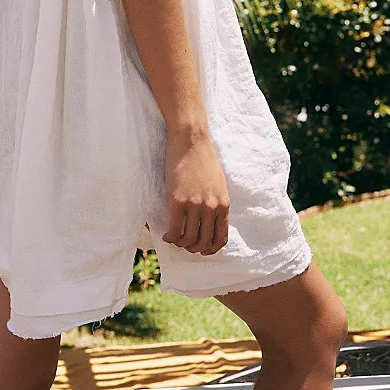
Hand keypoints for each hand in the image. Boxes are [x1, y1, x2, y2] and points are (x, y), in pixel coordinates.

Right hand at [162, 129, 229, 253]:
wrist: (190, 140)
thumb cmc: (203, 158)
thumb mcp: (218, 183)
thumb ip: (216, 201)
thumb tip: (209, 219)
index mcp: (223, 204)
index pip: (220, 238)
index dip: (210, 249)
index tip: (201, 249)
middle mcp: (211, 208)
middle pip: (204, 242)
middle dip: (194, 248)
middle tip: (185, 244)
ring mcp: (195, 206)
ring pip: (189, 239)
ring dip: (181, 244)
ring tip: (174, 238)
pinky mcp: (178, 201)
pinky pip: (175, 230)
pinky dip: (170, 237)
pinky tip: (166, 235)